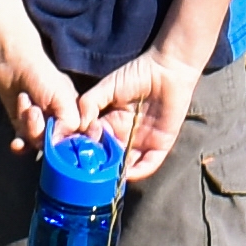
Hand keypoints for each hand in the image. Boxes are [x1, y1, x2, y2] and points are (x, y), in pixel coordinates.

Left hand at [0, 36, 86, 153]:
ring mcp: (42, 128)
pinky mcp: (24, 129)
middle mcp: (60, 123)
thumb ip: (69, 121)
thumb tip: (61, 146)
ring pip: (38, 144)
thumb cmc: (42, 76)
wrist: (13, 65)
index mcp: (75, 115)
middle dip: (42, 132)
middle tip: (34, 111)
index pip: (79, 139)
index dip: (70, 143)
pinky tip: (16, 142)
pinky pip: (24, 146)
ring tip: (25, 105)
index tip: (58, 137)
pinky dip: (20, 145)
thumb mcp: (62, 96)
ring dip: (29, 128)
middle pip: (56, 145)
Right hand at [78, 41, 204, 174]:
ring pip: (127, 165)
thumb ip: (89, 103)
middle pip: (109, 159)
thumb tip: (77, 125)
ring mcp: (142, 142)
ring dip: (117, 172)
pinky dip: (139, 171)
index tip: (78, 156)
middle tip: (91, 172)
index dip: (87, 150)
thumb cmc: (137, 74)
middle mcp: (125, 136)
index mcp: (111, 123)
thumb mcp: (107, 86)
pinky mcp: (160, 144)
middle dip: (100, 167)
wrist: (168, 69)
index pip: (95, 143)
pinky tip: (128, 172)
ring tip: (107, 176)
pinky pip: (149, 164)